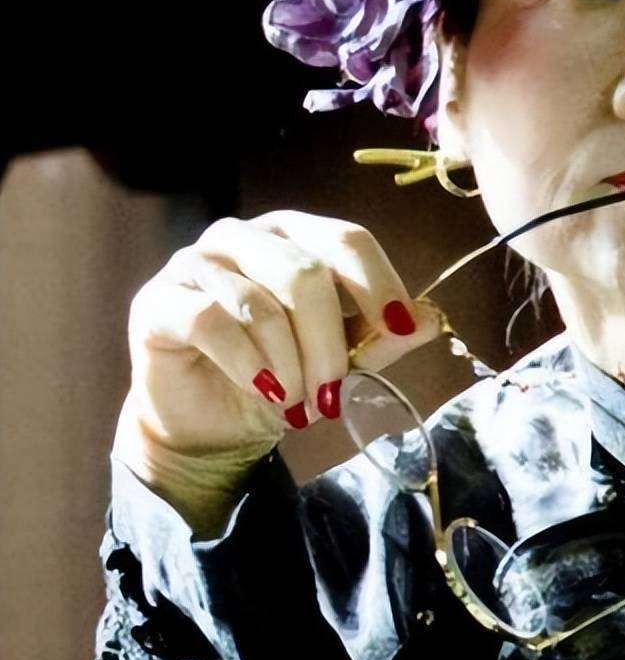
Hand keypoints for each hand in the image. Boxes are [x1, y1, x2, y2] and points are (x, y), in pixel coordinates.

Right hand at [114, 210, 443, 530]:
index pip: (347, 240)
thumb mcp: (339, 358)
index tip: (400, 329)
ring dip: (289, 365)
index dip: (378, 283)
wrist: (207, 422)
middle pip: (307, 273)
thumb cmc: (277, 375)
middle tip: (332, 397)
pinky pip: (212, 321)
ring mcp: (197, 262)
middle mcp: (246, 237)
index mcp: (296, 236)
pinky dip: (248, 364)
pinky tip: (262, 391)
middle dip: (329, 344)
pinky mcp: (159, 300)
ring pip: (262, 304)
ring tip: (296, 406)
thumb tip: (430, 320)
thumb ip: (380, 338)